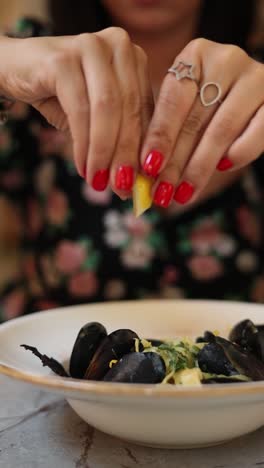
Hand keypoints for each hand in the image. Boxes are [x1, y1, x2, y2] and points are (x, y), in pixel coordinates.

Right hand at [0, 28, 152, 197]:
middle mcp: (117, 45)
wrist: (17, 70)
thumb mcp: (97, 116)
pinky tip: (83, 167)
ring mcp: (90, 47)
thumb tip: (137, 180)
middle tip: (124, 189)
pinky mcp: (62, 59)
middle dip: (127, 155)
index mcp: (133, 57)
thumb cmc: (63, 94)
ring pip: (107, 110)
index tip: (144, 183)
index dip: (146, 149)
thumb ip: (119, 137)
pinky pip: (79, 110)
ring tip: (101, 182)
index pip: (146, 108)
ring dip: (104, 153)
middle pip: (129, 109)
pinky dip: (83, 145)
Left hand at [140, 39, 263, 206]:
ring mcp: (254, 78)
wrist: (253, 96)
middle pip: (194, 119)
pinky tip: (222, 168)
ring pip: (221, 130)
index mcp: (196, 55)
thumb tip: (144, 172)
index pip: (172, 100)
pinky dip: (238, 153)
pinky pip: (256, 133)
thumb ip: (167, 131)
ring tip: (183, 193)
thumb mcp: (187, 106)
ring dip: (199, 167)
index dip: (159, 136)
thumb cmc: (210, 104)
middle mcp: (226, 59)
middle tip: (161, 193)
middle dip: (174, 162)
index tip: (148, 168)